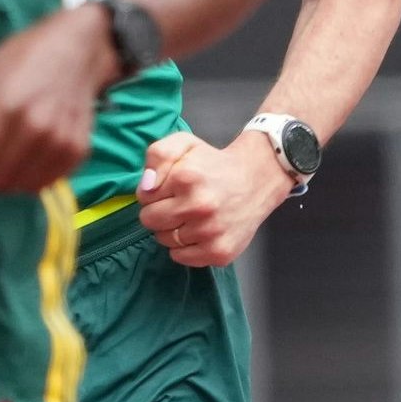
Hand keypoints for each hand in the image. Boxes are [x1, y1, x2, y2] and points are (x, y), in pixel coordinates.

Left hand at [0, 4, 113, 201]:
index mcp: (7, 106)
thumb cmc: (25, 58)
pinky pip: (40, 185)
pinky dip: (25, 177)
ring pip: (15, 187)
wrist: (79, 49)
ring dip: (0, 177)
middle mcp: (37, 129)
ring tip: (3, 150)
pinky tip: (25, 153)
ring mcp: (60, 144)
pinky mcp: (77, 153)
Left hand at [135, 128, 295, 266]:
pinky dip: (185, 248)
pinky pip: (181, 257)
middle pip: (149, 221)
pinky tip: (198, 232)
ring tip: (191, 216)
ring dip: (172, 230)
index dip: (155, 192)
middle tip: (179, 203)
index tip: (171, 188)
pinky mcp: (219, 251)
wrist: (257, 179)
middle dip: (159, 212)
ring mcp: (210, 232)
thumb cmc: (213, 162)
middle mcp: (199, 206)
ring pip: (164, 240)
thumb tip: (146, 188)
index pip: (144, 197)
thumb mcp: (183, 144)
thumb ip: (157, 156)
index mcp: (186, 177)